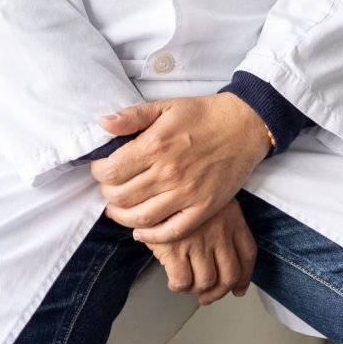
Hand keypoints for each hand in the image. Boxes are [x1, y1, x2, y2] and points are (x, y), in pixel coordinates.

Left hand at [88, 94, 271, 243]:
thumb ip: (132, 116)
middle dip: (107, 194)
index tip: (101, 169)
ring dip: (122, 217)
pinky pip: (171, 232)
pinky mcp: (203, 208)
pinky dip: (151, 237)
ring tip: (118, 209)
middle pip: (121, 197)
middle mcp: (168, 173)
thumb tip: (102, 123)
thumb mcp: (165, 106)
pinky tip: (141, 231)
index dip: (98, 172)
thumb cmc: (203, 114)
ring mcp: (186, 194)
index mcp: (155, 145)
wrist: (244, 125)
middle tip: (110, 188)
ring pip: (140, 218)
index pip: (110, 172)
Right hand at [146, 196, 256, 306]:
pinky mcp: (174, 248)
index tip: (237, 289)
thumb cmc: (179, 188)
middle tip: (207, 296)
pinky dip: (179, 286)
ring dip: (196, 289)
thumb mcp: (209, 195)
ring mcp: (198, 240)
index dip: (244, 277)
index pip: (247, 254)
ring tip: (187, 284)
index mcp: (232, 216)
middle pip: (229, 274)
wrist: (151, 182)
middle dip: (218, 291)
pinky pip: (182, 280)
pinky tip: (173, 280)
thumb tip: (223, 259)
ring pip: (206, 281)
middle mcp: (219, 230)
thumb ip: (220, 220)